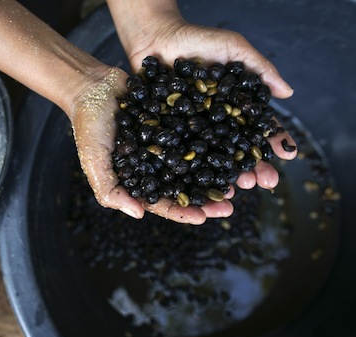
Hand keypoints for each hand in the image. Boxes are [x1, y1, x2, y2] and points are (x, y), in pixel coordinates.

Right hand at [71, 67, 234, 223]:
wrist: (93, 85)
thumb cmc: (88, 125)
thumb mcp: (94, 161)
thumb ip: (110, 190)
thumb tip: (138, 214)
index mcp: (138, 180)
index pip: (163, 203)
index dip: (183, 212)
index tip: (205, 217)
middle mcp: (156, 165)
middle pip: (186, 187)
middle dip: (207, 198)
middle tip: (229, 203)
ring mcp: (167, 144)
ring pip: (196, 163)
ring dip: (216, 172)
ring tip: (238, 179)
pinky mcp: (174, 121)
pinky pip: (196, 133)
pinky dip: (214, 140)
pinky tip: (232, 144)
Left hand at [103, 1, 296, 221]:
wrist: (156, 39)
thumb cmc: (197, 40)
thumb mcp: (234, 48)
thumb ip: (260, 68)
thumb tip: (288, 93)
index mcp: (232, 106)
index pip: (256, 128)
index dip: (271, 141)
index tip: (286, 155)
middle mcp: (214, 122)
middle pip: (235, 150)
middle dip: (252, 167)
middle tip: (265, 181)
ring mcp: (191, 130)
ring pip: (210, 159)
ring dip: (226, 176)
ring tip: (238, 188)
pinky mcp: (167, 133)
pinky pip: (180, 155)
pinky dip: (190, 171)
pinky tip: (201, 184)